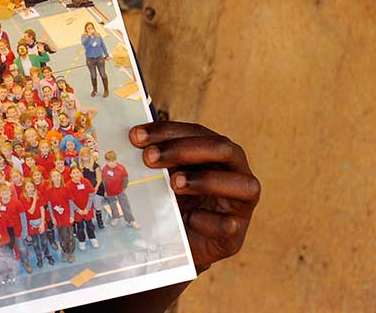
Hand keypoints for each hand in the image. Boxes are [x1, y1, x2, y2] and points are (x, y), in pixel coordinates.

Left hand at [130, 122, 259, 270]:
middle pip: (222, 149)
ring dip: (204, 180)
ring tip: (174, 184)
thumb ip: (158, 160)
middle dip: (183, 149)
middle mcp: (237, 173)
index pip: (197, 132)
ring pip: (243, 184)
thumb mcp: (165, 177)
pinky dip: (206, 221)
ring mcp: (241, 205)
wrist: (180, 245)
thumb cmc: (175, 203)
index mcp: (218, 153)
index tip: (136, 136)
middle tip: (149, 157)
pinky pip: (227, 225)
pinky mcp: (236, 235)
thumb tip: (133, 144)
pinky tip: (188, 220)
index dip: (167, 131)